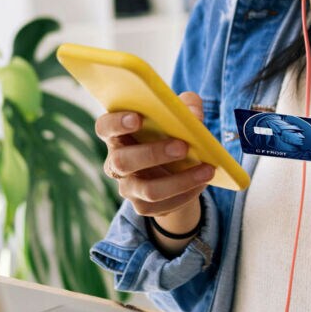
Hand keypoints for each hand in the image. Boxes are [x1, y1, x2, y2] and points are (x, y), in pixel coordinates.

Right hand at [94, 91, 214, 217]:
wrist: (178, 171)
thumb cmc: (174, 134)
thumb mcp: (181, 115)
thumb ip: (187, 105)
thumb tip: (194, 114)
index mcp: (118, 134)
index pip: (105, 127)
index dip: (116, 123)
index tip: (137, 118)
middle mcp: (116, 161)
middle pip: (123, 161)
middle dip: (153, 153)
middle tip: (182, 146)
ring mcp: (127, 186)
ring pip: (147, 189)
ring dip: (179, 180)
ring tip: (206, 169)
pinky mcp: (142, 206)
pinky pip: (163, 204)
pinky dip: (187, 193)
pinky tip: (203, 182)